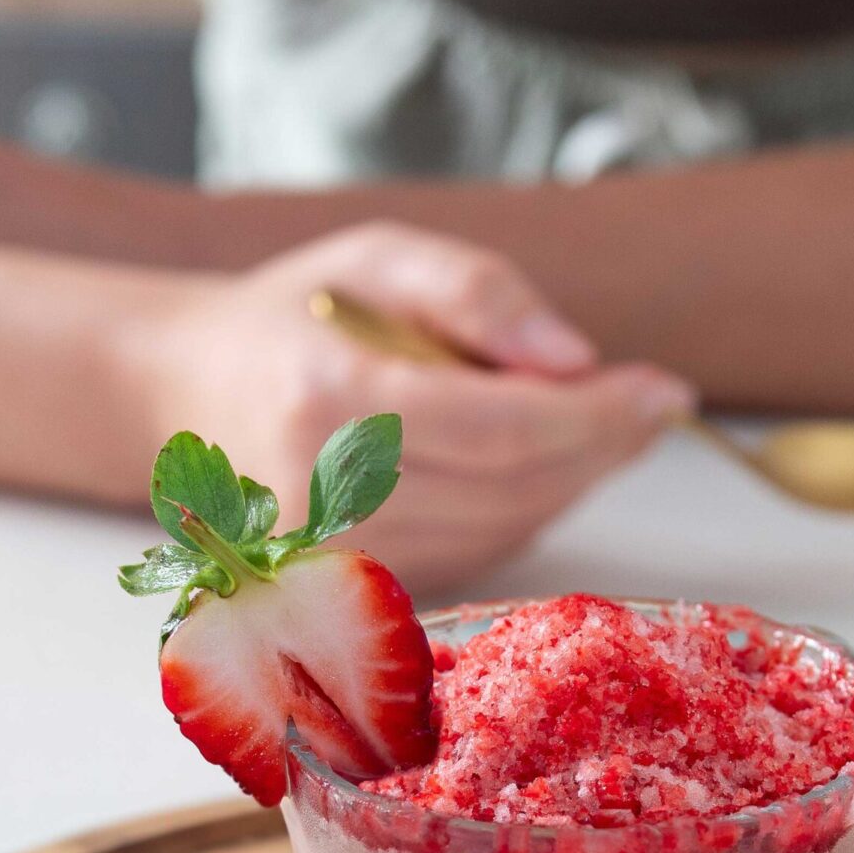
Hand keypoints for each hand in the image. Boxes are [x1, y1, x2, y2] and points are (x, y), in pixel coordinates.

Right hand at [134, 223, 694, 593]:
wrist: (184, 395)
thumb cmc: (293, 319)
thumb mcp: (376, 258)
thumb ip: (476, 291)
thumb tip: (576, 356)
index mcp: (327, 398)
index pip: (500, 428)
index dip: (598, 416)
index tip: (668, 391)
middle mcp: (328, 495)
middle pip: (517, 487)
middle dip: (602, 445)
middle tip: (647, 401)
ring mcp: (338, 560)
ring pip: (510, 528)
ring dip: (572, 478)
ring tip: (591, 420)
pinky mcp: (355, 594)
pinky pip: (482, 552)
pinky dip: (526, 507)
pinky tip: (529, 462)